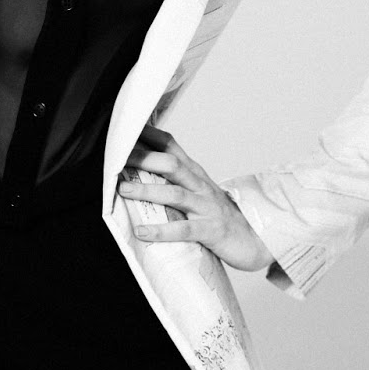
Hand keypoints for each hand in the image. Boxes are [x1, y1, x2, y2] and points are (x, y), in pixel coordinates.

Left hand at [117, 123, 270, 273]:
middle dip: (143, 159)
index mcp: (194, 173)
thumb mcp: (195, 190)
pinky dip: (161, 230)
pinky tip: (141, 232)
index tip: (124, 130)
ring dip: (147, 190)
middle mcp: (200, 185)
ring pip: (175, 194)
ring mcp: (206, 206)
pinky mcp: (210, 230)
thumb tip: (138, 167)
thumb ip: (171, 178)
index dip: (147, 136)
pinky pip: (183, 229)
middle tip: (116, 159)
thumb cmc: (216, 214)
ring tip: (124, 190)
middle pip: (171, 164)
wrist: (252, 238)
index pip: (170, 146)